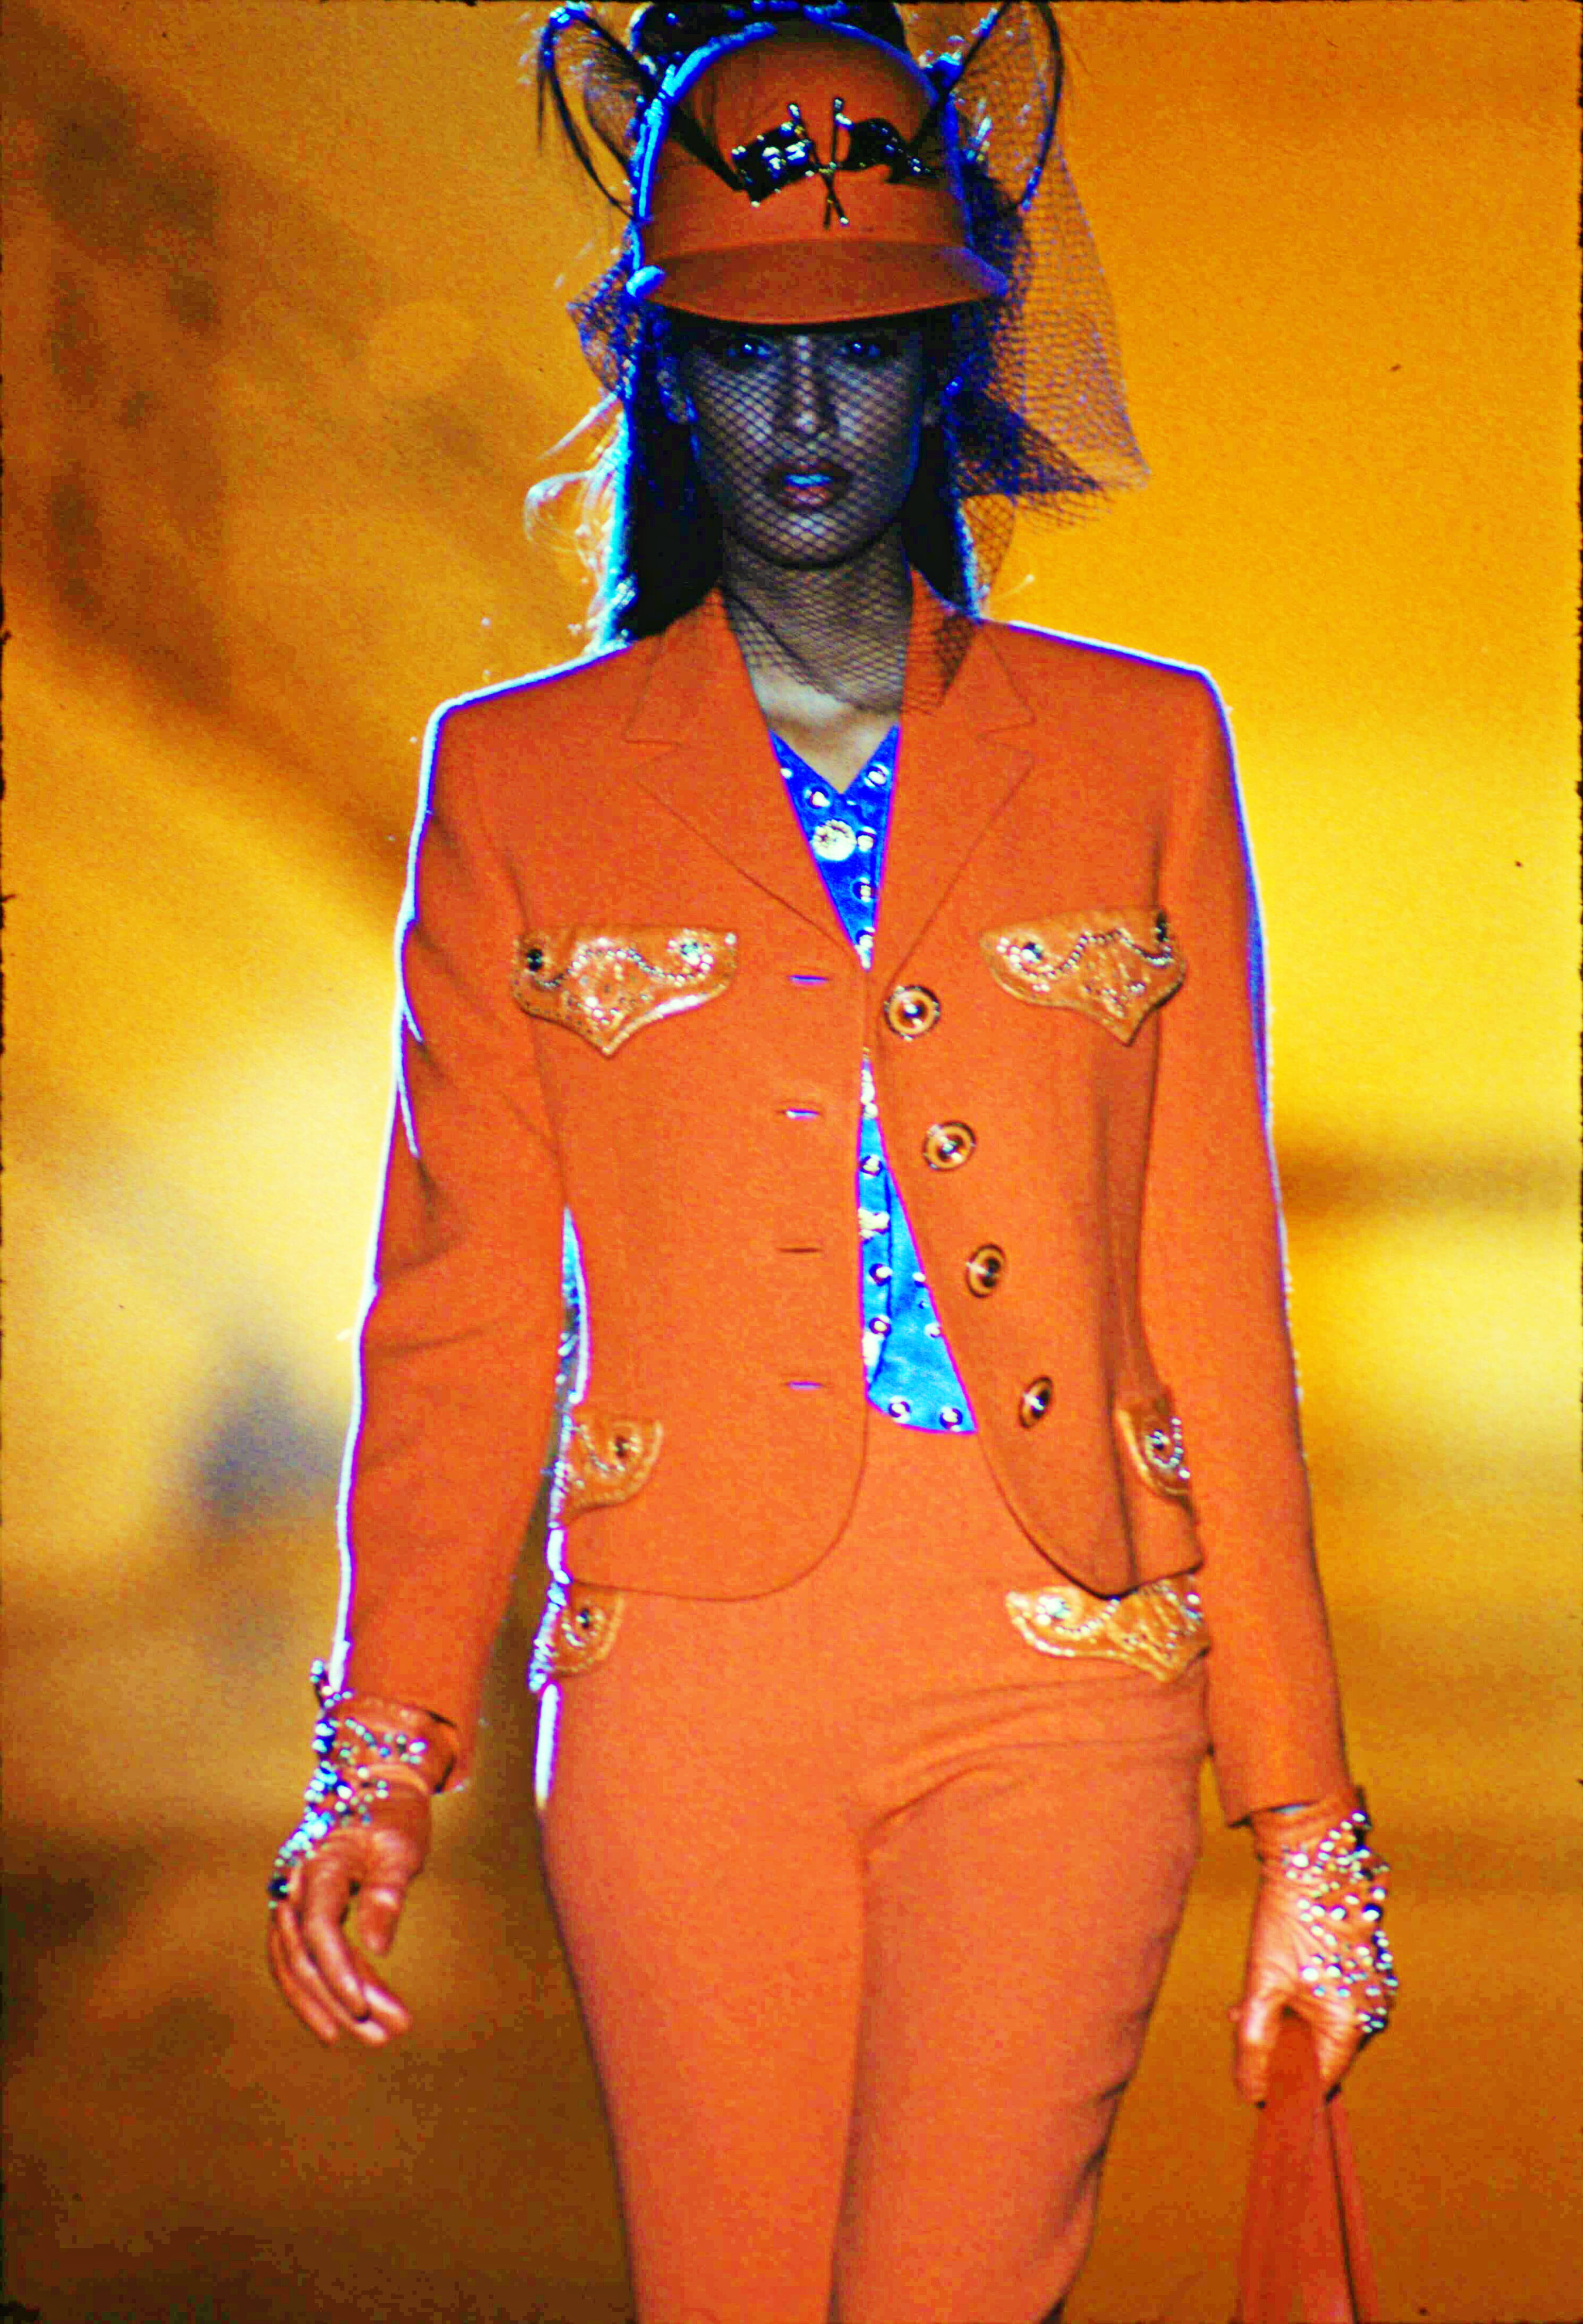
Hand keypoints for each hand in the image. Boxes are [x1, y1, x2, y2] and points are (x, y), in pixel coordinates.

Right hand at [266, 1666, 457, 2046]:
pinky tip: (342, 2018)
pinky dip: (316, 1987)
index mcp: (319, 1864)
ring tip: (372, 2037)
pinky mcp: (297, 1909)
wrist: (372, 1783)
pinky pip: (297, 1956)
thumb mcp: (401, 1849)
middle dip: (339, 1999)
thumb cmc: (393, 1815)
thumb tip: (378, 1949)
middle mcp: (293, 1882)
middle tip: (384, 2034)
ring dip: (327, 2003)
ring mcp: (290, 1896)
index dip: (338, 1972)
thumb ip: (386, 1895)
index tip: (365, 2008)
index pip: (319, 1929)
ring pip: (294, 1962)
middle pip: (304, 1954)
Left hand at [1231, 1787, 1394, 2104]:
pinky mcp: (1366, 1970)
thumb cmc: (1289, 1920)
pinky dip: (1304, 2000)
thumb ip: (1254, 2042)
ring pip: (1324, 2024)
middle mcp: (1371, 2011)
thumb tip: (1250, 2091)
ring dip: (1289, 2019)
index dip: (1284, 2081)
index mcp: (1351, 2023)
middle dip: (1281, 2043)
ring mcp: (1372, 1990)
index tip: (1253, 2075)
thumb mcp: (1263, 1985)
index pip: (1319, 2077)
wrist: (1313, 1859)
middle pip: (1321, 2050)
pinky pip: (1333, 2001)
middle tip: (1242, 2023)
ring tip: (1250, 2001)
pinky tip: (1275, 1983)